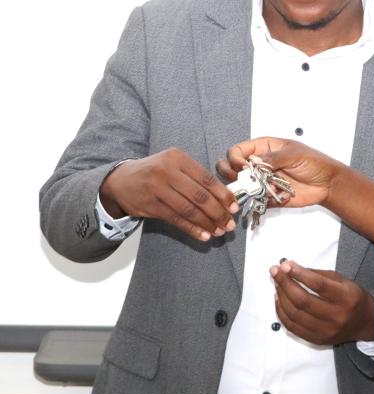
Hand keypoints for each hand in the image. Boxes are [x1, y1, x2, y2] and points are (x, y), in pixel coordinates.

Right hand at [100, 149, 238, 241]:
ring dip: (207, 223)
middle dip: (218, 212)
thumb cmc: (155, 173)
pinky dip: (192, 229)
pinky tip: (204, 235)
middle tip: (229, 223)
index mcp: (178, 158)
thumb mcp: (174, 165)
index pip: (207, 179)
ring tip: (219, 231)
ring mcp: (156, 188)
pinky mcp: (150, 205)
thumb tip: (225, 198)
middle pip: (200, 196)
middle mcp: (167, 171)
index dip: (223, 195)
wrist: (120, 181)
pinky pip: (176, 219)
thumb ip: (196, 177)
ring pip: (189, 210)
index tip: (234, 207)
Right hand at [217, 138, 338, 207]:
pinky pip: (256, 201)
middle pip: (232, 168)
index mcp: (263, 148)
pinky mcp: (268, 196)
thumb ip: (274, 157)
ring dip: (250, 190)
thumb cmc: (314, 163)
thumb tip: (256, 162)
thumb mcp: (295, 154)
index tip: (243, 167)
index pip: (237, 151)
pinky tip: (278, 196)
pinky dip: (263, 201)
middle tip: (243, 181)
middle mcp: (259, 164)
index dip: (235, 159)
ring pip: (242, 187)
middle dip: (232, 176)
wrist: (327, 184)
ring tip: (267, 189)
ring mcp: (262, 181)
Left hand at [270, 260, 373, 343]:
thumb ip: (317, 275)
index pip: (319, 285)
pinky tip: (279, 300)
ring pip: (295, 314)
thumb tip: (290, 268)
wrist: (364, 322)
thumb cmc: (351, 296)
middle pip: (303, 301)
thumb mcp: (342, 280)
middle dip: (285, 284)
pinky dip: (282, 313)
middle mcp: (337, 316)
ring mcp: (326, 331)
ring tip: (277, 284)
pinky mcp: (317, 340)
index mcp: (347, 297)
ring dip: (281, 297)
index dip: (300, 274)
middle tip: (275, 271)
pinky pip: (293, 327)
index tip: (285, 265)